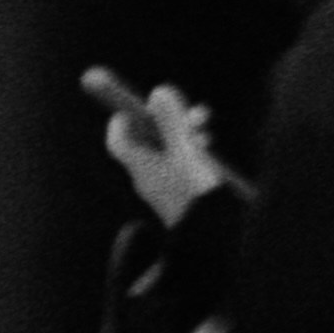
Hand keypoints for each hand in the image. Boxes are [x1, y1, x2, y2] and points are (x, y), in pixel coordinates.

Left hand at [94, 76, 229, 226]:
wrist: (211, 241)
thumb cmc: (197, 194)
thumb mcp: (188, 150)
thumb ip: (174, 120)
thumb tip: (159, 92)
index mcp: (141, 166)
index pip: (120, 140)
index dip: (124, 118)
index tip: (135, 103)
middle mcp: (149, 178)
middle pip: (150, 143)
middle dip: (171, 123)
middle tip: (196, 115)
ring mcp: (166, 189)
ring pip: (170, 154)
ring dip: (188, 138)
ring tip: (210, 135)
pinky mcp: (183, 198)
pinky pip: (183, 168)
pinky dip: (195, 156)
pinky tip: (213, 159)